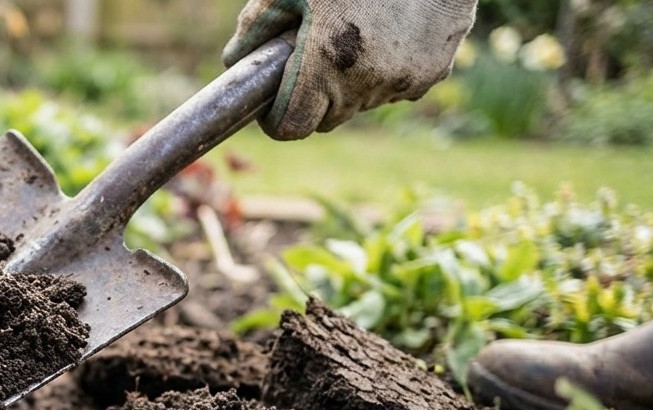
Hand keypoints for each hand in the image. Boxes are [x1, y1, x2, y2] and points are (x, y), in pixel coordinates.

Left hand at [224, 0, 476, 139]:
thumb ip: (257, 24)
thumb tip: (234, 60)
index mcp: (327, 63)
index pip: (291, 127)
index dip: (276, 118)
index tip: (273, 101)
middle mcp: (367, 82)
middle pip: (326, 119)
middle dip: (313, 98)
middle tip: (312, 59)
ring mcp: (404, 82)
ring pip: (362, 103)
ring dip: (350, 84)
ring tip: (352, 38)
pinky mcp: (433, 74)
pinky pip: (397, 88)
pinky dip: (386, 72)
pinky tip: (386, 35)